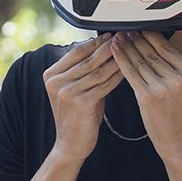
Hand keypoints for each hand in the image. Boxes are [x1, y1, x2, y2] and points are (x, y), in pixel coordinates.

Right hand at [44, 34, 121, 160]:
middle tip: (124, 37)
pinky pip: (105, 85)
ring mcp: (67, 92)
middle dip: (108, 47)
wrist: (70, 145)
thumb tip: (102, 49)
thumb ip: (83, 72)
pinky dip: (118, 76)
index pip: (76, 52)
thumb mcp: (75, 91)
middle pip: (88, 59)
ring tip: (129, 50)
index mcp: (51, 75)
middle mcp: (57, 82)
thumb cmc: (77, 118)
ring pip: (98, 70)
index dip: (95, 42)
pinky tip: (128, 70)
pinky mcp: (81, 102)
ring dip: (116, 59)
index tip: (111, 35)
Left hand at [111, 31, 181, 162]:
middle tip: (124, 31)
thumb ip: (176, 69)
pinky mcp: (148, 97)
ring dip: (126, 48)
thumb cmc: (181, 117)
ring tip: (116, 39)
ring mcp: (163, 87)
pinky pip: (131, 74)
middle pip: (152, 52)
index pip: (167, 48)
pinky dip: (121, 61)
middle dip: (136, 40)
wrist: (180, 142)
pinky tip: (114, 53)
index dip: (150, 36)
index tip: (139, 29)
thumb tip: (157, 49)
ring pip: (140, 62)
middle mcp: (178, 77)